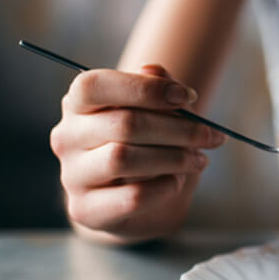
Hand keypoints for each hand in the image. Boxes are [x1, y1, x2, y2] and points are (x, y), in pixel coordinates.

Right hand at [49, 64, 224, 240]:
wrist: (133, 200)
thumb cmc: (146, 145)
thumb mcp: (156, 111)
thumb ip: (156, 87)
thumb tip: (153, 69)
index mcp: (77, 104)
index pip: (94, 85)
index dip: (145, 88)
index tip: (187, 96)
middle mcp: (67, 138)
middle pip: (123, 124)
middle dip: (179, 129)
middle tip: (212, 137)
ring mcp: (72, 176)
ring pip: (123, 159)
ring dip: (174, 158)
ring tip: (199, 160)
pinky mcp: (84, 210)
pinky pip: (132, 196)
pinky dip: (164, 187)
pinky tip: (176, 181)